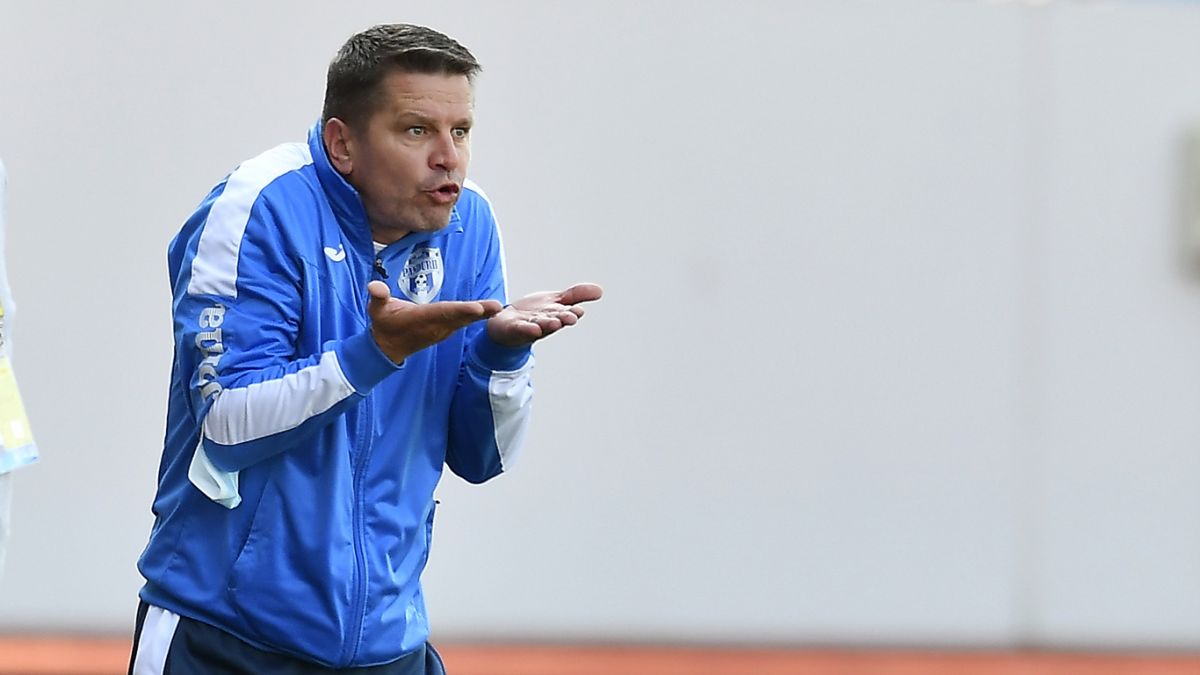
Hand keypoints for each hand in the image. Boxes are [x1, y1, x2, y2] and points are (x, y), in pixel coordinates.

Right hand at [367, 281, 501, 362]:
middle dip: (478, 312)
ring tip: (498, 307)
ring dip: (482, 314)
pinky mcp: (445, 330)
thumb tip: (374, 287)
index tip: (476, 308)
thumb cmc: (383, 324)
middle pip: (459, 317)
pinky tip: (490, 311)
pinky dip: (476, 316)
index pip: (443, 313)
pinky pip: (463, 322)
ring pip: (464, 320)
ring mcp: (441, 330)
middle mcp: (435, 326)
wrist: (388, 347)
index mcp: (422, 318)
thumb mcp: (376, 309)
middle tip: (496, 306)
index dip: (460, 310)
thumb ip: (378, 297)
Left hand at [487, 283, 603, 347]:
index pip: (567, 313)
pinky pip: (519, 328)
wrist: (508, 324)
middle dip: (561, 319)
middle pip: (554, 320)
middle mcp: (545, 323)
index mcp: (557, 315)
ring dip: (544, 325)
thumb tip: (600, 290)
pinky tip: (529, 326)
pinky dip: (524, 328)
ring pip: (538, 326)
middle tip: (569, 317)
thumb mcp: (557, 301)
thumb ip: (576, 295)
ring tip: (551, 323)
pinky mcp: (513, 328)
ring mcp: (529, 326)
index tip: (578, 311)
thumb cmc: (536, 314)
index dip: (573, 312)